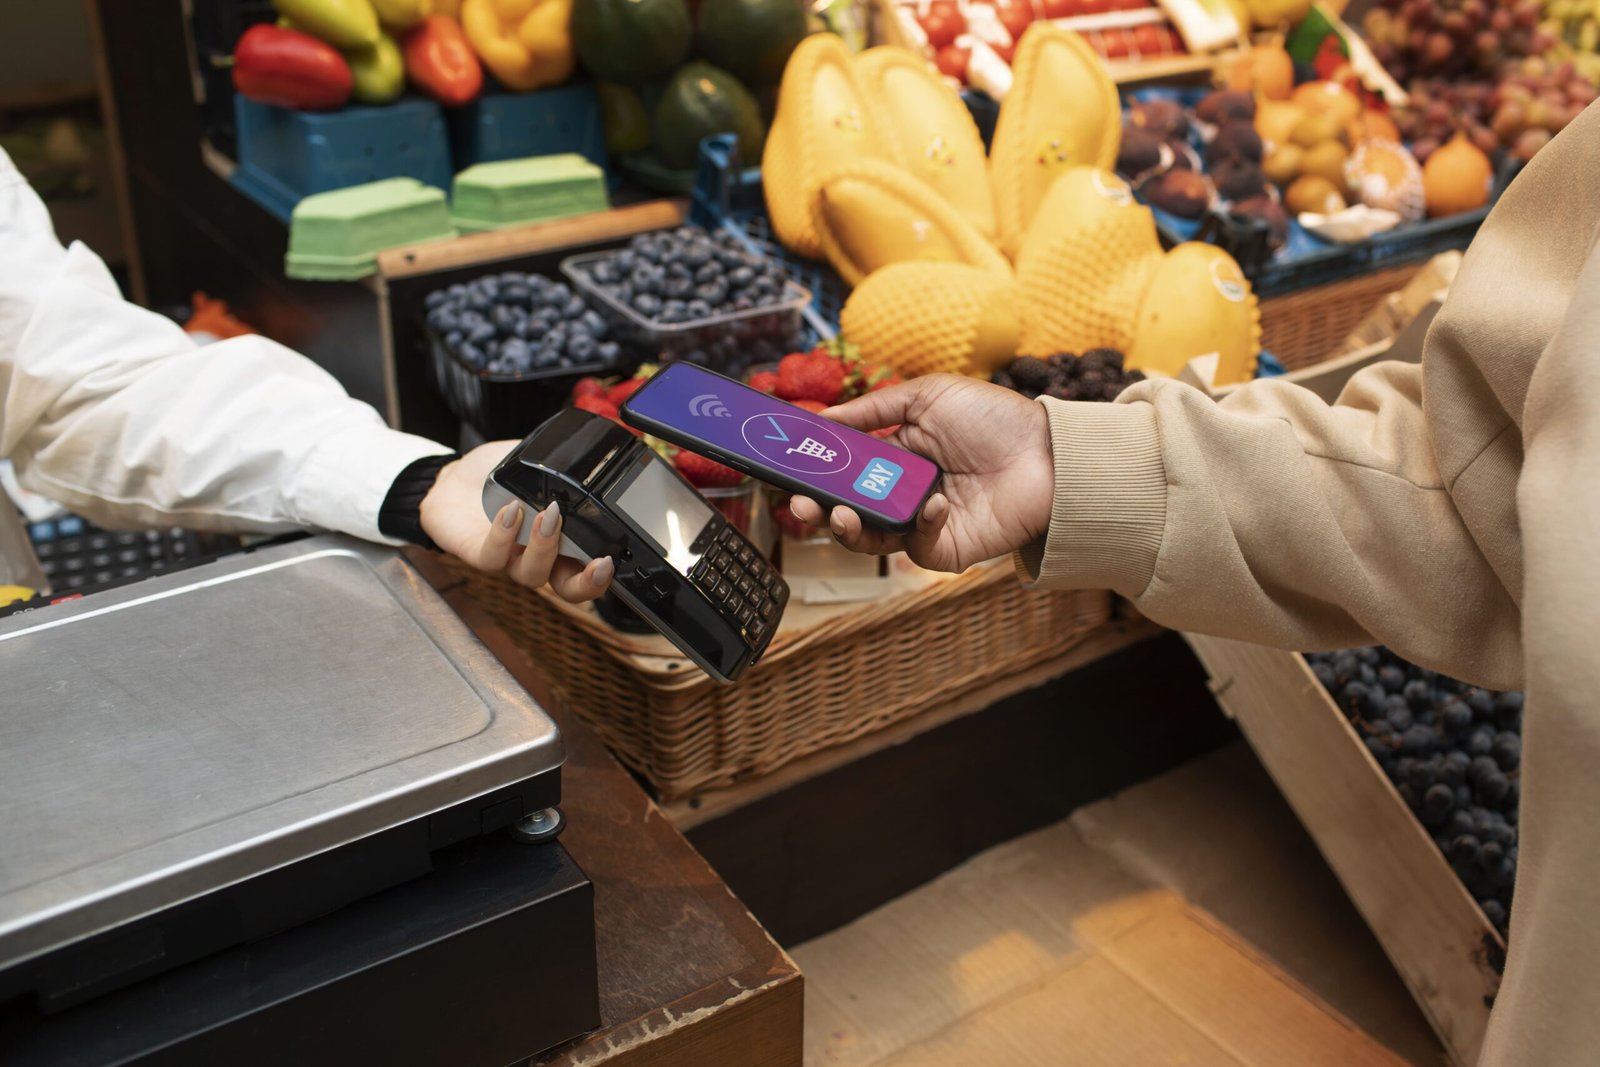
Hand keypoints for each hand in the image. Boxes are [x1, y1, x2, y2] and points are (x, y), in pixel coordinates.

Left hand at [421, 441, 612, 601]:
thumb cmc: (497, 477)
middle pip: (569, 589)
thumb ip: (561, 462)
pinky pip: (493, 557)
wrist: (453, 480)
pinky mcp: (477, 554)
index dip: (602, 575)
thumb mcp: (536, 465)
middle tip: (600, 563)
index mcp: (561, 542)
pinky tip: (510, 509)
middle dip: (588, 582)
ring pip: (533, 575)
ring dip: (546, 548)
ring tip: (548, 514)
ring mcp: (509, 559)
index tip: (613, 559)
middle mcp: (538, 557)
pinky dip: (504, 535)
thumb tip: (593, 442)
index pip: (587, 569)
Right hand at [789, 375, 1053, 571]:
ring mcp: (921, 523)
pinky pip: (916, 545)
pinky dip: (918, 526)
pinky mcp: (945, 549)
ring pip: (868, 538)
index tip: (788, 470)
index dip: (814, 473)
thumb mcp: (928, 396)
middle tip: (800, 503)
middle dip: (816, 508)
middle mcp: (902, 493)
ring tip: (839, 513)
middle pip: (845, 509)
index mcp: (894, 457)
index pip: (842, 471)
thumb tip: (825, 418)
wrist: (1049, 453)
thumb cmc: (995, 419)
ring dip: (847, 528)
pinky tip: (935, 503)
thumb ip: (874, 409)